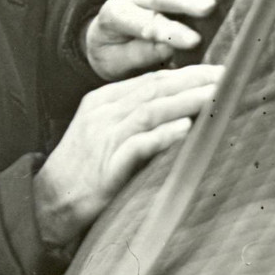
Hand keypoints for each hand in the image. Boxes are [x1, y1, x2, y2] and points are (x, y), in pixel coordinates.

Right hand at [33, 63, 223, 247]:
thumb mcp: (104, 133)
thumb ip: (133, 118)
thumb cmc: (83, 171)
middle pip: (155, 89)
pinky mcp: (105, 166)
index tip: (218, 71)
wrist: (46, 203)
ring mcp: (103, 137)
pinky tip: (186, 129)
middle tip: (228, 76)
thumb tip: (179, 111)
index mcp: (103, 100)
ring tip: (216, 96)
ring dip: (186, 101)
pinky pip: (137, 146)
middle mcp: (104, 113)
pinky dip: (163, 136)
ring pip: (150, 110)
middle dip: (194, 80)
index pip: (151, 79)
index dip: (187, 73)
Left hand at [84, 0, 217, 79]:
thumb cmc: (115, 53)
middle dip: (185, 0)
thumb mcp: (118, 62)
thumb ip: (142, 54)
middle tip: (209, 6)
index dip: (169, 31)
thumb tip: (169, 47)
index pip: (144, 23)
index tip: (194, 40)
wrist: (107, 34)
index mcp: (116, 15)